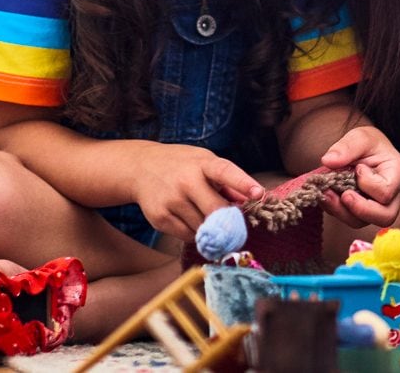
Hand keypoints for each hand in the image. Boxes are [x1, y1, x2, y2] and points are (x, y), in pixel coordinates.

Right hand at [132, 143, 261, 242]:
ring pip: (204, 228)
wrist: (141, 168)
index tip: (258, 194)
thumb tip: (251, 199)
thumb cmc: (182, 165)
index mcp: (203, 164)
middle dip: (229, 222)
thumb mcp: (205, 162)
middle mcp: (186, 181)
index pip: (225, 172)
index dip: (243, 183)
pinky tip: (189, 218)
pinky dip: (195, 233)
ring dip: (210, 228)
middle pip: (216, 211)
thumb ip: (229, 181)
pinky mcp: (160, 218)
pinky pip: (188, 236)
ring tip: (201, 213)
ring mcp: (172, 201)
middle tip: (235, 227)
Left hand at [319, 126, 399, 228]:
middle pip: (385, 217)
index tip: (357, 168)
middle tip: (343, 195)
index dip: (368, 183)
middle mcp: (392, 196)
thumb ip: (347, 147)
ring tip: (326, 193)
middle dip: (359, 209)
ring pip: (363, 222)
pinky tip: (326, 195)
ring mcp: (377, 207)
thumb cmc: (368, 144)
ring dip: (341, 211)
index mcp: (397, 174)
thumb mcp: (361, 137)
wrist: (363, 151)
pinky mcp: (361, 212)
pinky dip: (334, 209)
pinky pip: (349, 219)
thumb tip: (328, 161)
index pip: (386, 191)